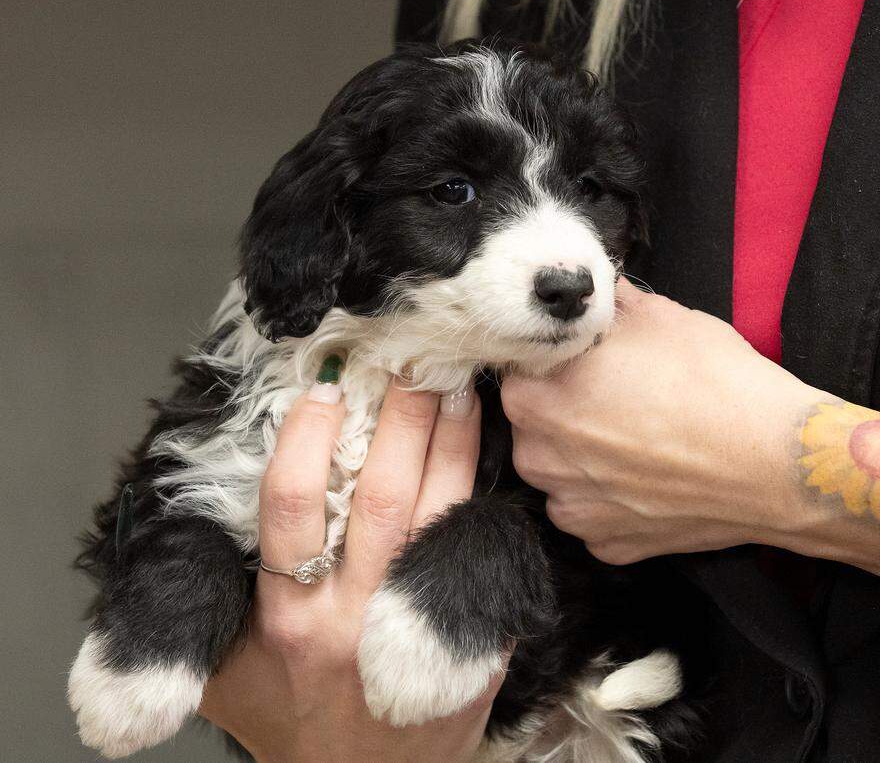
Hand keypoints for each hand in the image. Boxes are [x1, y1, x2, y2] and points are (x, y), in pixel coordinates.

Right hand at [198, 368, 494, 762]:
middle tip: (414, 360)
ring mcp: (415, 628)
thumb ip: (205, 598)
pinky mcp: (469, 644)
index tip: (327, 385)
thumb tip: (186, 516)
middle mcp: (352, 615)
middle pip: (383, 497)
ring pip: (438, 514)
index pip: (293, 506)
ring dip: (452, 445)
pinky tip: (493, 459)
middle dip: (401, 419)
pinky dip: (485, 504)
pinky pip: (478, 559)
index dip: (310, 438)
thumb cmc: (289, 720)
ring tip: (461, 389)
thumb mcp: (222, 669)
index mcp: (287, 617)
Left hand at [503, 281, 879, 577]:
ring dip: (580, 457)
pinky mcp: (608, 545)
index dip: (551, 360)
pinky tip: (650, 479)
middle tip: (615, 396)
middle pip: (531, 425)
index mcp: (542, 394)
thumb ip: (612, 305)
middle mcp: (543, 457)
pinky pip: (591, 516)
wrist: (776, 464)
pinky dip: (611, 500)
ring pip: (557, 474)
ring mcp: (575, 508)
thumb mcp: (663, 318)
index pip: (518, 369)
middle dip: (562, 409)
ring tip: (636, 439)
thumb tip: (600, 292)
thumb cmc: (719, 385)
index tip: (583, 359)